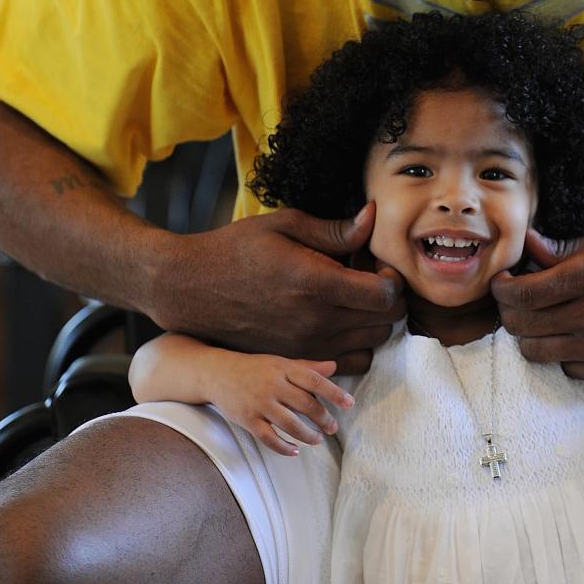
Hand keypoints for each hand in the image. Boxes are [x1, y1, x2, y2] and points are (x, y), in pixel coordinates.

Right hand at [150, 202, 404, 370]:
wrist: (191, 288)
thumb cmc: (237, 249)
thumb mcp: (285, 225)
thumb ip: (335, 230)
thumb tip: (373, 219)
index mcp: (316, 282)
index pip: (385, 294)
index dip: (392, 278)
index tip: (376, 265)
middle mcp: (316, 320)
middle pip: (386, 321)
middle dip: (387, 299)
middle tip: (367, 279)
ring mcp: (307, 346)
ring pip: (373, 344)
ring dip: (374, 322)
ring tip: (353, 300)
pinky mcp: (298, 360)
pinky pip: (351, 363)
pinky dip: (357, 345)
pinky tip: (340, 322)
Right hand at [210, 355, 355, 457]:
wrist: (217, 374)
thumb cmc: (254, 368)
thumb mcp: (280, 363)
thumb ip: (307, 367)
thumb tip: (333, 366)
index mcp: (283, 369)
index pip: (314, 381)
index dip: (334, 392)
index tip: (349, 403)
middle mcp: (273, 385)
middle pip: (305, 404)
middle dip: (323, 419)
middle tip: (333, 428)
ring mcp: (259, 404)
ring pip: (289, 424)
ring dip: (307, 435)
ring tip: (317, 440)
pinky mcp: (247, 419)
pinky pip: (269, 437)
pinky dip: (283, 447)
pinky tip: (294, 451)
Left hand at [491, 226, 583, 382]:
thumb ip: (566, 248)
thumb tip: (529, 246)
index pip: (523, 293)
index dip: (502, 290)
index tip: (502, 283)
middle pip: (523, 325)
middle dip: (509, 312)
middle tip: (515, 302)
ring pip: (539, 352)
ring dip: (530, 336)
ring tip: (539, 321)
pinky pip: (569, 369)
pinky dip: (562, 355)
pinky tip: (572, 337)